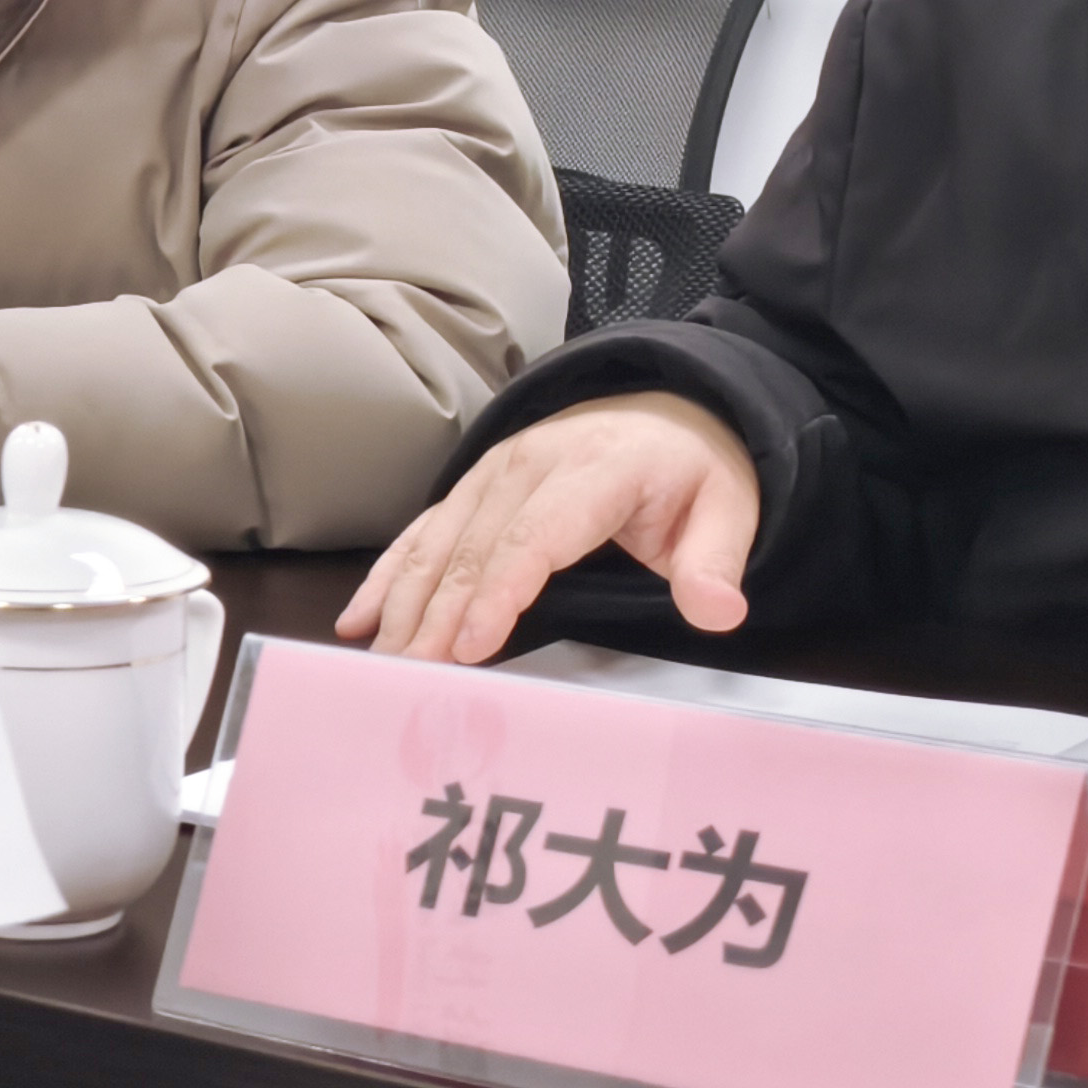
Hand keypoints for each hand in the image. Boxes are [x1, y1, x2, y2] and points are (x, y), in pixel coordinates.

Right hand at [338, 392, 761, 662]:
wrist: (669, 411)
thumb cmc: (693, 473)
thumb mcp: (729, 511)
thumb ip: (716, 563)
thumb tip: (718, 612)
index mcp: (595, 468)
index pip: (537, 537)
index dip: (499, 592)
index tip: (473, 646)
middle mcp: (530, 464)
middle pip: (473, 547)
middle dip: (437, 615)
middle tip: (412, 676)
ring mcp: (492, 472)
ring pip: (437, 541)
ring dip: (404, 603)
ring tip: (382, 661)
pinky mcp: (473, 486)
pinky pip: (422, 531)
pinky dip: (387, 576)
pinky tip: (358, 618)